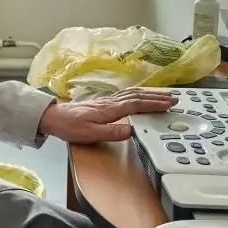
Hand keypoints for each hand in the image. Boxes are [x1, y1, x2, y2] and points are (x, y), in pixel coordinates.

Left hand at [38, 88, 176, 143]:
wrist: (54, 117)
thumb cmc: (71, 127)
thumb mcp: (90, 134)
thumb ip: (112, 132)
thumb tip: (132, 130)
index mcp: (110, 109)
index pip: (137, 104)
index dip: (154, 104)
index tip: (169, 103)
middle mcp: (110, 102)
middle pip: (138, 96)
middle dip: (157, 97)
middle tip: (173, 98)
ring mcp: (107, 100)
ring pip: (133, 93)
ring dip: (149, 93)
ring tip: (163, 94)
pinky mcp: (104, 102)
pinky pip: (126, 94)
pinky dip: (138, 93)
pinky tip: (141, 94)